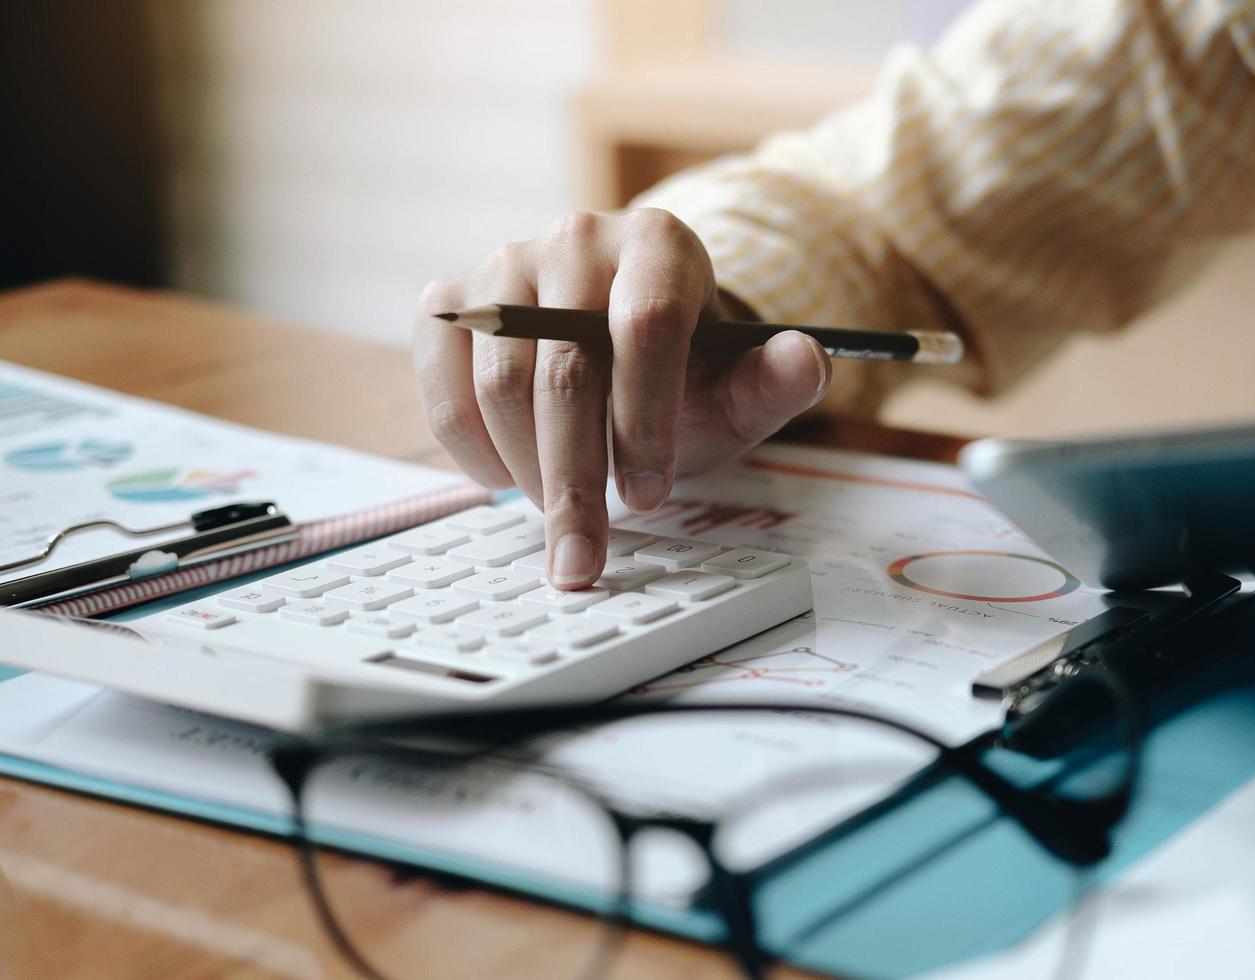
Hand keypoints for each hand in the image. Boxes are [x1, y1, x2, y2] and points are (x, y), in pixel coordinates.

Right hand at [414, 208, 831, 587]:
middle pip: (565, 368)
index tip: (650, 497)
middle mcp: (577, 239)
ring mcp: (505, 265)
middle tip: (585, 553)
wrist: (623, 341)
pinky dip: (472, 451)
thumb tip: (806, 359)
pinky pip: (444, 386)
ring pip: (500, 385)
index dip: (644, 420)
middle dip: (576, 478)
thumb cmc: (688, 372)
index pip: (644, 326)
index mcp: (660, 244)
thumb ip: (779, 381)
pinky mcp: (451, 301)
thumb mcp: (741, 384)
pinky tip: (510, 480)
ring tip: (562, 512)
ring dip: (527, 471)